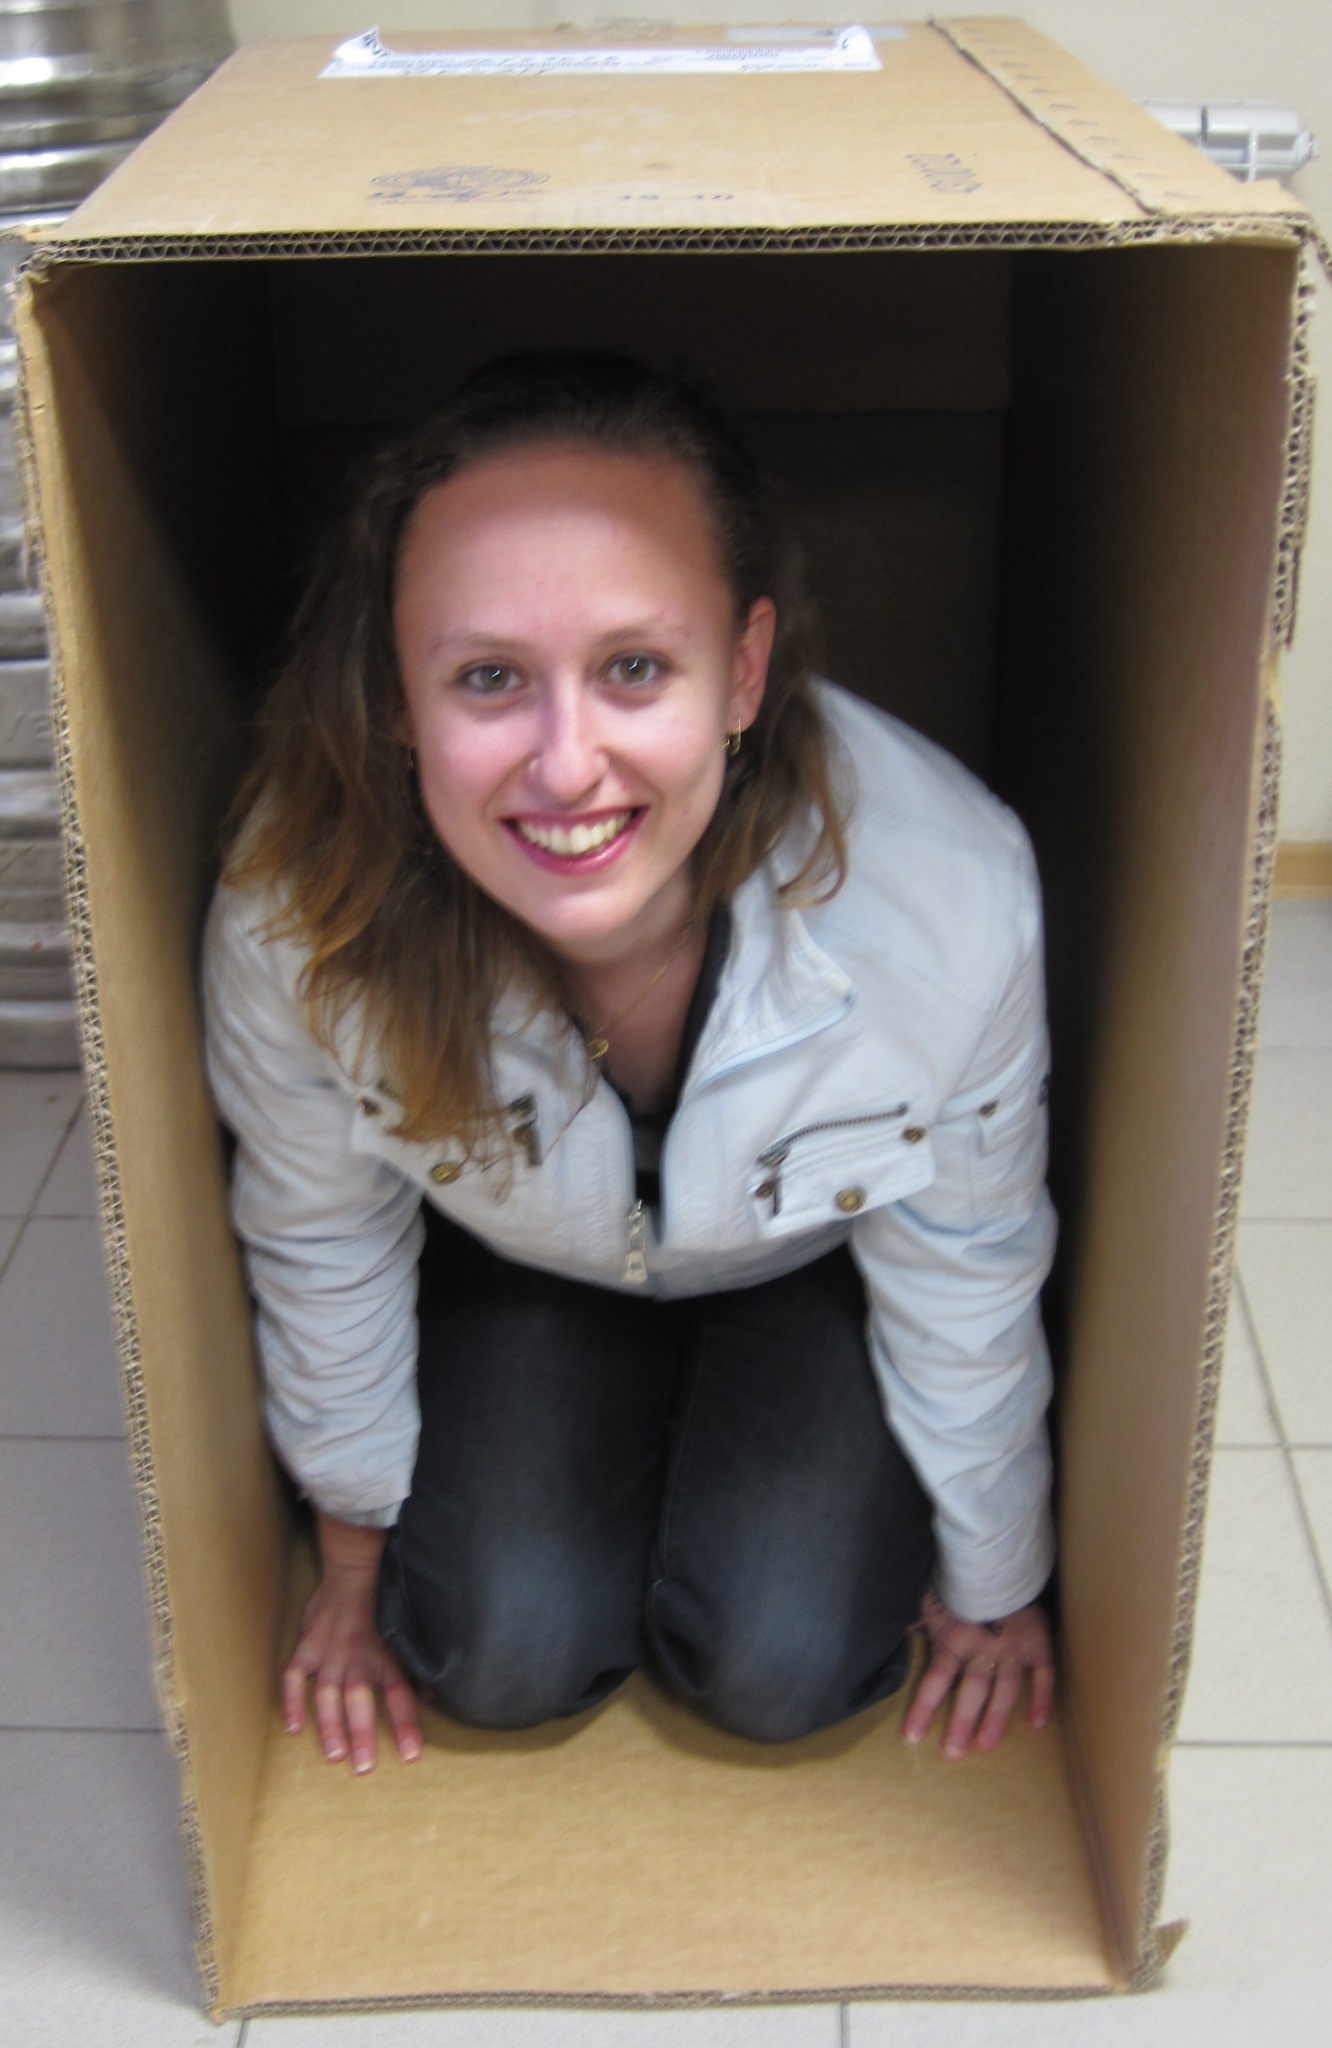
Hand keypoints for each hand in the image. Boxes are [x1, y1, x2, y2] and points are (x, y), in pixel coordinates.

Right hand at [283, 1513, 421, 1772]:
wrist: (355, 1569)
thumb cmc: (384, 1606)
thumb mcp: (405, 1632)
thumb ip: (416, 1667)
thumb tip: (436, 1698)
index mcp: (385, 1655)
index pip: (399, 1695)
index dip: (405, 1725)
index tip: (410, 1755)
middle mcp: (357, 1657)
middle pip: (359, 1700)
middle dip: (362, 1733)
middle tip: (364, 1767)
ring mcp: (328, 1653)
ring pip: (326, 1693)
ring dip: (329, 1724)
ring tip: (334, 1754)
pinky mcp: (307, 1646)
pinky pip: (294, 1676)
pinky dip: (292, 1701)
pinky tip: (293, 1727)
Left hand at [902, 1589, 1054, 1759]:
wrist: (999, 1558)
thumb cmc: (959, 1580)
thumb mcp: (929, 1598)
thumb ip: (914, 1622)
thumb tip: (885, 1633)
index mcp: (954, 1641)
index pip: (935, 1679)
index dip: (923, 1707)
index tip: (912, 1736)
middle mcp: (982, 1650)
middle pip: (970, 1691)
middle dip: (961, 1723)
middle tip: (954, 1754)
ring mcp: (1012, 1649)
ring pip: (1004, 1689)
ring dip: (996, 1718)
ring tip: (987, 1746)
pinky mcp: (1038, 1644)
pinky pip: (1043, 1674)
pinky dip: (1042, 1697)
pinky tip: (1038, 1723)